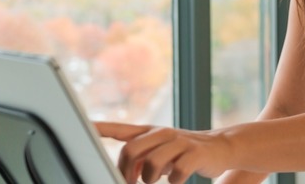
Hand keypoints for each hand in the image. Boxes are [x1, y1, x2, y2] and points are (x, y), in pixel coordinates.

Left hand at [95, 122, 232, 183]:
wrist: (221, 146)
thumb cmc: (184, 152)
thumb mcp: (160, 152)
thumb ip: (140, 158)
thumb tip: (123, 172)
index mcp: (150, 131)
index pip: (119, 129)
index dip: (100, 128)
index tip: (82, 127)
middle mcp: (162, 133)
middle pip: (130, 150)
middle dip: (127, 171)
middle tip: (133, 181)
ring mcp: (179, 142)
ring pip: (151, 163)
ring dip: (150, 178)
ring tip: (157, 179)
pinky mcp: (195, 153)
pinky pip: (176, 173)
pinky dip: (174, 181)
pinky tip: (178, 179)